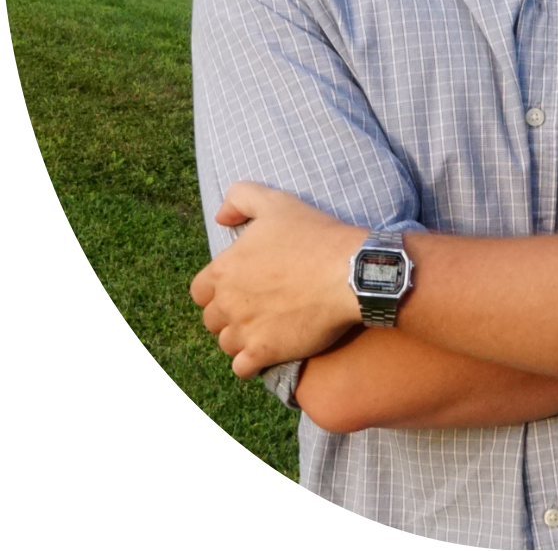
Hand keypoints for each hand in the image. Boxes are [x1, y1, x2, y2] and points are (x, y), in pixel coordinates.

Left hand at [189, 181, 366, 378]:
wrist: (349, 272)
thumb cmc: (314, 236)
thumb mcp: (276, 202)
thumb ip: (240, 198)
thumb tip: (220, 218)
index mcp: (225, 268)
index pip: (200, 290)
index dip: (218, 290)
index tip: (241, 287)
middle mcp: (228, 302)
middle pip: (212, 319)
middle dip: (230, 314)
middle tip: (257, 306)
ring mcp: (245, 330)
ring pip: (226, 344)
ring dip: (241, 339)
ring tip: (265, 328)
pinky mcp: (265, 352)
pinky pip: (242, 368)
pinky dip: (251, 363)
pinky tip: (269, 349)